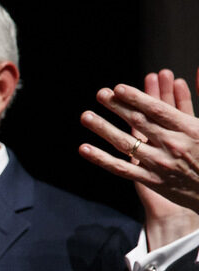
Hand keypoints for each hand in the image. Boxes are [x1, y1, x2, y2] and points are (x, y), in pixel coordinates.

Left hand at [80, 68, 198, 230]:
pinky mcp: (152, 181)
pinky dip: (102, 159)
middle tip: (100, 94)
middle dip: (118, 106)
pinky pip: (122, 168)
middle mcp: (172, 145)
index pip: (157, 109)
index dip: (136, 97)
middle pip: (139, 122)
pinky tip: (84, 148)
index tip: (119, 88)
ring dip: (104, 129)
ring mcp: (160, 164)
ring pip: (126, 143)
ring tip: (86, 116)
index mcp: (190, 129)